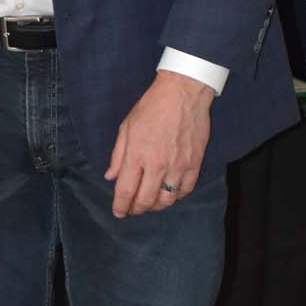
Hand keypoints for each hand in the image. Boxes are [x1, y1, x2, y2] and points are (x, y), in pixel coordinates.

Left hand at [105, 70, 214, 217]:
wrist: (183, 93)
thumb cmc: (151, 107)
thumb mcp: (126, 127)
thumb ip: (118, 155)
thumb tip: (111, 176)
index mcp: (137, 155)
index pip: (126, 190)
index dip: (121, 205)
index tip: (118, 212)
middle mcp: (157, 165)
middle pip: (146, 200)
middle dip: (136, 209)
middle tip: (132, 209)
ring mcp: (178, 166)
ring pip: (167, 200)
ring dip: (156, 206)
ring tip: (150, 203)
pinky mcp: (194, 164)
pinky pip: (186, 190)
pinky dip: (176, 197)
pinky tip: (170, 194)